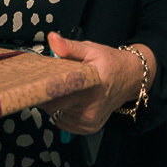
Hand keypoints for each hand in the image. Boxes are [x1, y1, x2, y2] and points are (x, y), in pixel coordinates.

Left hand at [42, 32, 156, 135]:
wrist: (130, 79)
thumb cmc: (110, 64)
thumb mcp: (90, 49)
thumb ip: (68, 46)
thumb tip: (53, 39)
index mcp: (90, 88)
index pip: (55, 94)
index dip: (42, 87)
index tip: (36, 80)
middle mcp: (90, 109)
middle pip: (52, 106)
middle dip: (46, 93)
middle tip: (50, 81)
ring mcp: (89, 121)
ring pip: (55, 114)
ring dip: (54, 103)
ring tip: (64, 90)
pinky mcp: (88, 128)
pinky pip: (63, 122)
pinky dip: (62, 111)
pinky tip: (70, 100)